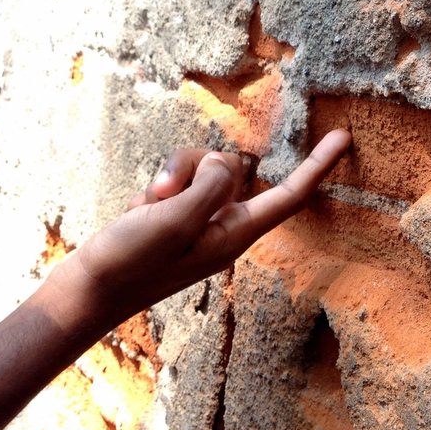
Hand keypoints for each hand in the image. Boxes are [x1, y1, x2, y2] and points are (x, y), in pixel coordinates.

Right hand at [60, 129, 351, 314]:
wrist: (87, 291)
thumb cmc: (131, 262)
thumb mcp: (176, 220)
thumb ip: (209, 187)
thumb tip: (223, 163)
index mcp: (235, 234)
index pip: (289, 196)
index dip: (317, 166)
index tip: (344, 138)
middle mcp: (222, 226)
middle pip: (231, 169)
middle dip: (197, 167)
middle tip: (165, 196)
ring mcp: (196, 220)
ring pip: (199, 168)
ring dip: (172, 175)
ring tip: (147, 205)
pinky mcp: (173, 215)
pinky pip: (176, 179)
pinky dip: (156, 187)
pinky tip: (138, 210)